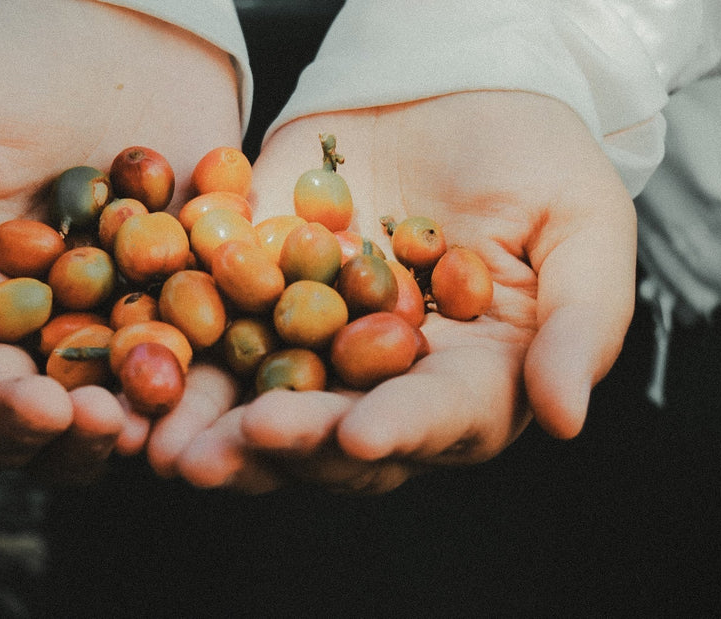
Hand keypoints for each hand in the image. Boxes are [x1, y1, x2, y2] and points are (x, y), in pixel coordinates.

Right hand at [0, 0, 241, 477]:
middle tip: (55, 414)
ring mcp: (86, 335)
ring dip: (94, 433)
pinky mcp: (160, 327)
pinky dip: (171, 399)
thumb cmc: (11, 66)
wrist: (130, 42)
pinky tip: (182, 401)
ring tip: (121, 423)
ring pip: (80, 416)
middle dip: (21, 422)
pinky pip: (165, 378)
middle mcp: (6, 328)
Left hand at [172, 91, 637, 492]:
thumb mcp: (582, 225)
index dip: (403, 430)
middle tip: (244, 444)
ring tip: (169, 448)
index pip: (438, 419)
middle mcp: (383, 377)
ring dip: (214, 428)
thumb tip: (565, 419)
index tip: (363, 433)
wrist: (448, 84)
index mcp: (470, 379)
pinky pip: (211, 329)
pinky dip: (175, 352)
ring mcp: (313, 339)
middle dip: (291, 443)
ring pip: (261, 402)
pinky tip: (138, 368)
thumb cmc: (536, 155)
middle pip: (337, 431)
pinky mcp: (256, 291)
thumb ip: (582, 323)